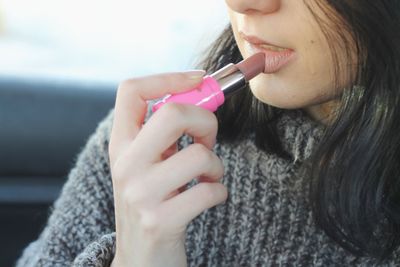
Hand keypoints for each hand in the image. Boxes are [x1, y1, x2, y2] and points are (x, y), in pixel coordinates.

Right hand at [108, 71, 227, 266]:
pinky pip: (211, 190)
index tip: (199, 80)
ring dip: (216, 165)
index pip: (131, 91)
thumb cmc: (153, 202)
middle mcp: (125, 165)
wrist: (141, 258)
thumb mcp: (149, 164)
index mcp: (120, 145)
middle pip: (173, 112)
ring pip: (200, 154)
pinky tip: (209, 198)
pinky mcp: (161, 220)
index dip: (169, 77)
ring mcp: (140, 194)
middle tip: (206, 138)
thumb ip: (166, 132)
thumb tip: (204, 93)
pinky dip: (219, 192)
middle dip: (206, 120)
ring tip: (207, 176)